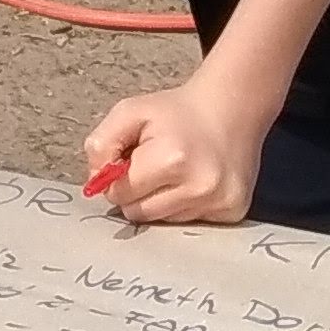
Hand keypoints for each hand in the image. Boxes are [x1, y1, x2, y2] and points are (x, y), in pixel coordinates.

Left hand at [82, 75, 273, 228]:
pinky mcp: (234, 212)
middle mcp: (199, 187)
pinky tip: (195, 181)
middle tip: (154, 166)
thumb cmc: (177, 112)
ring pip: (164, 221)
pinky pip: (190, 223)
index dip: (118, 177)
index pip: (119, 194)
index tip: (132, 160)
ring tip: (177, 171)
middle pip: (139, 213)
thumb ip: (101, 145)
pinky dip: (185, 206)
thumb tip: (95, 183)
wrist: (231, 108)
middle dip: (137, 193)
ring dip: (162, 200)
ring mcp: (219, 202)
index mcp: (171, 159)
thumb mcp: (130, 112)